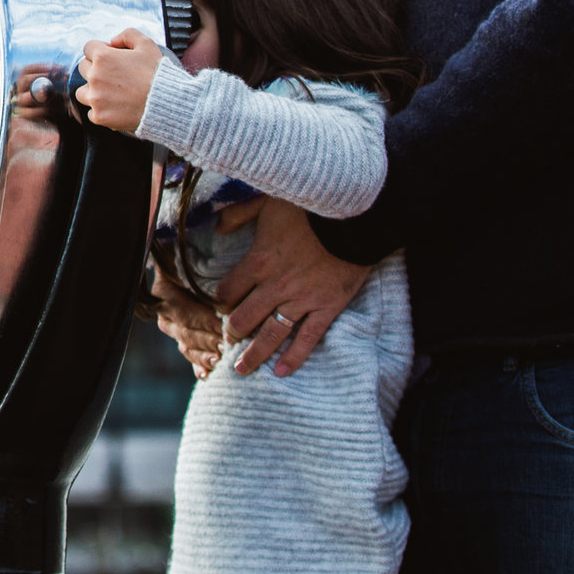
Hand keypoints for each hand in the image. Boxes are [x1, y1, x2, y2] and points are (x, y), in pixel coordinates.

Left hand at [75, 30, 163, 133]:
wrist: (167, 104)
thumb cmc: (158, 74)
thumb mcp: (147, 44)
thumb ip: (127, 35)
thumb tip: (112, 41)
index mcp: (103, 57)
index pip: (88, 48)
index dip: (101, 51)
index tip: (111, 58)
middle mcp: (94, 77)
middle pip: (83, 68)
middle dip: (95, 69)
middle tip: (114, 76)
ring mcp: (95, 98)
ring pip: (82, 92)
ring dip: (93, 91)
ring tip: (111, 93)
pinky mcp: (99, 116)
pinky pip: (91, 112)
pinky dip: (101, 111)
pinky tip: (116, 108)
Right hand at [149, 271, 221, 378]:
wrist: (188, 264)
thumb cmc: (197, 259)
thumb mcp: (194, 261)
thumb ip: (198, 271)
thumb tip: (214, 285)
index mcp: (164, 292)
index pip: (184, 311)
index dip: (204, 320)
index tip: (224, 326)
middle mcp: (165, 313)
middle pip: (185, 332)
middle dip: (207, 340)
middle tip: (227, 346)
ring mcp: (173, 330)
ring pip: (186, 347)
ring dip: (203, 356)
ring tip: (219, 360)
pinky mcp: (184, 341)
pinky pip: (189, 357)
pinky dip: (199, 367)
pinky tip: (207, 374)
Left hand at [211, 198, 371, 376]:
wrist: (355, 216)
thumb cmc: (310, 206)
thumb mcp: (267, 202)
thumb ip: (239, 214)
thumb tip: (218, 227)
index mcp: (258, 262)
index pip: (228, 291)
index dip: (220, 301)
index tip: (221, 305)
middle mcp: (276, 286)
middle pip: (244, 318)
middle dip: (232, 331)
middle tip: (228, 339)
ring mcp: (303, 300)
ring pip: (271, 334)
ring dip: (254, 354)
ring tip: (242, 370)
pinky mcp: (328, 307)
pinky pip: (308, 338)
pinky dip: (295, 357)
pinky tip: (282, 372)